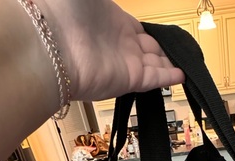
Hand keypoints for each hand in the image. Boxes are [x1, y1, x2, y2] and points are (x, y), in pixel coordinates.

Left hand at [35, 0, 184, 101]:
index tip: (164, 36)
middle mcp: (117, 42)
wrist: (48, 41)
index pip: (136, 29)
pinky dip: (169, 77)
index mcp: (109, 18)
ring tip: (186, 65)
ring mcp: (123, 62)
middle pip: (146, 48)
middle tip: (178, 53)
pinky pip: (155, 78)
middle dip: (162, 50)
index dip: (150, 33)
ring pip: (153, 64)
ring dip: (168, 64)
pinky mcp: (129, 79)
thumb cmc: (64, 7)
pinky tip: (182, 75)